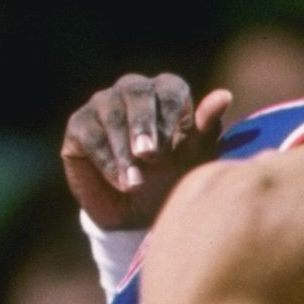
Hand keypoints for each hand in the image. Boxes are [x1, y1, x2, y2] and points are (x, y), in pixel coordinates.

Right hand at [61, 73, 231, 228]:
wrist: (137, 215)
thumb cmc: (171, 180)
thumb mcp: (193, 159)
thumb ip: (206, 127)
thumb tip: (224, 95)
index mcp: (165, 94)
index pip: (169, 87)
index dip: (171, 112)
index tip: (172, 145)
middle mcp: (132, 92)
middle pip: (135, 90)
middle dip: (143, 123)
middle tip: (149, 155)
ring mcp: (102, 105)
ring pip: (110, 112)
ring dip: (124, 150)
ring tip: (135, 183)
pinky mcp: (78, 126)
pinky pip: (89, 134)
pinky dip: (105, 160)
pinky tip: (120, 182)